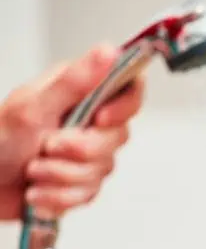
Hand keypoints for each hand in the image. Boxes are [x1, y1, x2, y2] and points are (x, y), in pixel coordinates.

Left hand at [0, 45, 144, 219]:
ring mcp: (87, 154)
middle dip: (80, 151)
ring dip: (61, 176)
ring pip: (102, 170)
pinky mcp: (81, 182)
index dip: (124, 107)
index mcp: (79, 93)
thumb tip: (108, 52)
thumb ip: (75, 81)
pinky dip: (59, 196)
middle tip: (48, 146)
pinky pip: (89, 194)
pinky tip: (38, 189)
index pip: (129, 89)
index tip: (100, 119)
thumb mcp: (33, 106)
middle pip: (118, 137)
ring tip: (34, 170)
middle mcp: (87, 121)